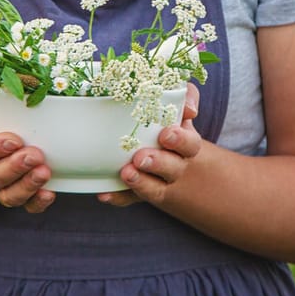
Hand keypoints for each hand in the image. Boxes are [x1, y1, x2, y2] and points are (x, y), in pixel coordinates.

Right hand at [0, 85, 55, 212]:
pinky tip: (50, 193)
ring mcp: (0, 184)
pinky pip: (27, 204)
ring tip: (44, 172)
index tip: (14, 140)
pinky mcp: (20, 190)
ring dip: (27, 186)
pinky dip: (38, 202)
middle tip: (34, 155)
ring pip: (8, 195)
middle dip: (14, 168)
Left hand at [97, 83, 201, 206]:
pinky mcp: (140, 192)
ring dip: (141, 183)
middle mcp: (175, 166)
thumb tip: (189, 108)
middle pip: (173, 169)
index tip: (165, 134)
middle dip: (158, 164)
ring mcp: (158, 182)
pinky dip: (118, 197)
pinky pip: (129, 198)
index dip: (180, 141)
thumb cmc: (169, 121)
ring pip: (154, 189)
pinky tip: (104, 194)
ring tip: (126, 173)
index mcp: (187, 145)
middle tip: (141, 158)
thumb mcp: (179, 105)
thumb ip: (186, 96)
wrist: (170, 154)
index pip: (190, 144)